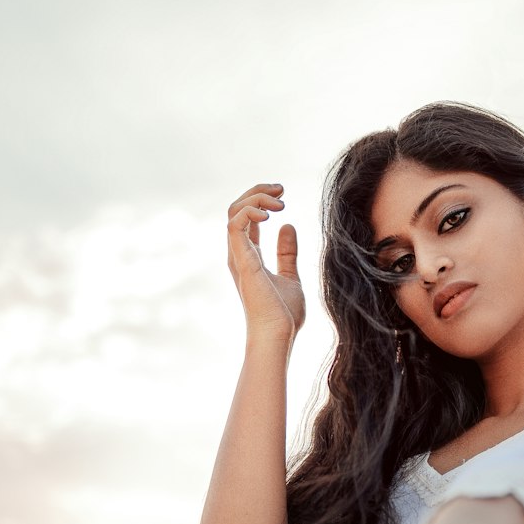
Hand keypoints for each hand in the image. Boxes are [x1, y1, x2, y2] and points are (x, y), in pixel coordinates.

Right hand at [227, 183, 305, 341]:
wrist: (278, 335)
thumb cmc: (283, 315)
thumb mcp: (290, 276)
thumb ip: (287, 253)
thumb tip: (288, 227)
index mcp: (248, 256)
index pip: (247, 218)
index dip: (261, 200)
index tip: (283, 194)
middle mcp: (239, 253)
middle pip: (237, 208)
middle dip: (257, 191)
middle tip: (281, 188)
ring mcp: (237, 255)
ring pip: (234, 210)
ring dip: (256, 197)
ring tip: (280, 200)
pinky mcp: (241, 259)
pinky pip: (235, 223)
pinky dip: (250, 210)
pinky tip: (271, 213)